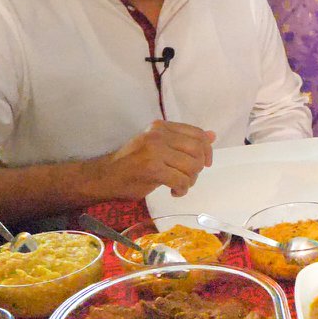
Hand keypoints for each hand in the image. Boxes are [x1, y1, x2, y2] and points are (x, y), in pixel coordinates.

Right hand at [92, 121, 214, 198]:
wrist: (105, 177)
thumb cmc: (132, 163)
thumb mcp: (159, 147)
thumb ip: (183, 141)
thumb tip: (212, 135)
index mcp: (161, 127)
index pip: (197, 134)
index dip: (207, 150)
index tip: (205, 164)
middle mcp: (158, 134)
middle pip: (197, 150)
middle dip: (198, 168)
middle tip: (188, 178)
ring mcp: (154, 150)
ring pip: (191, 166)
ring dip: (190, 181)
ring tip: (180, 186)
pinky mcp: (152, 168)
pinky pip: (181, 180)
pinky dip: (182, 189)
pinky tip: (174, 192)